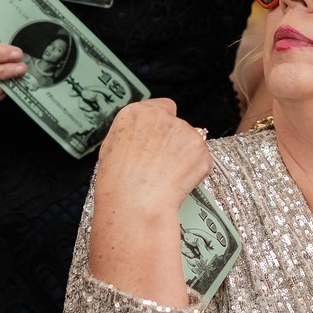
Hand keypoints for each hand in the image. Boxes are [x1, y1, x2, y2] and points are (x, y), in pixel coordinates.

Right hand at [94, 99, 211, 224]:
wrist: (134, 205)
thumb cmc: (117, 185)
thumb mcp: (111, 150)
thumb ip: (132, 135)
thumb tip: (142, 136)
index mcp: (135, 114)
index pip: (160, 107)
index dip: (162, 126)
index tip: (160, 139)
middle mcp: (160, 116)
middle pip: (177, 122)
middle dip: (174, 140)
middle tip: (164, 163)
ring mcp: (183, 131)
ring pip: (190, 140)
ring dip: (184, 155)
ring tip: (167, 177)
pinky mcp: (200, 149)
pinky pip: (201, 159)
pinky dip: (195, 171)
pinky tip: (177, 183)